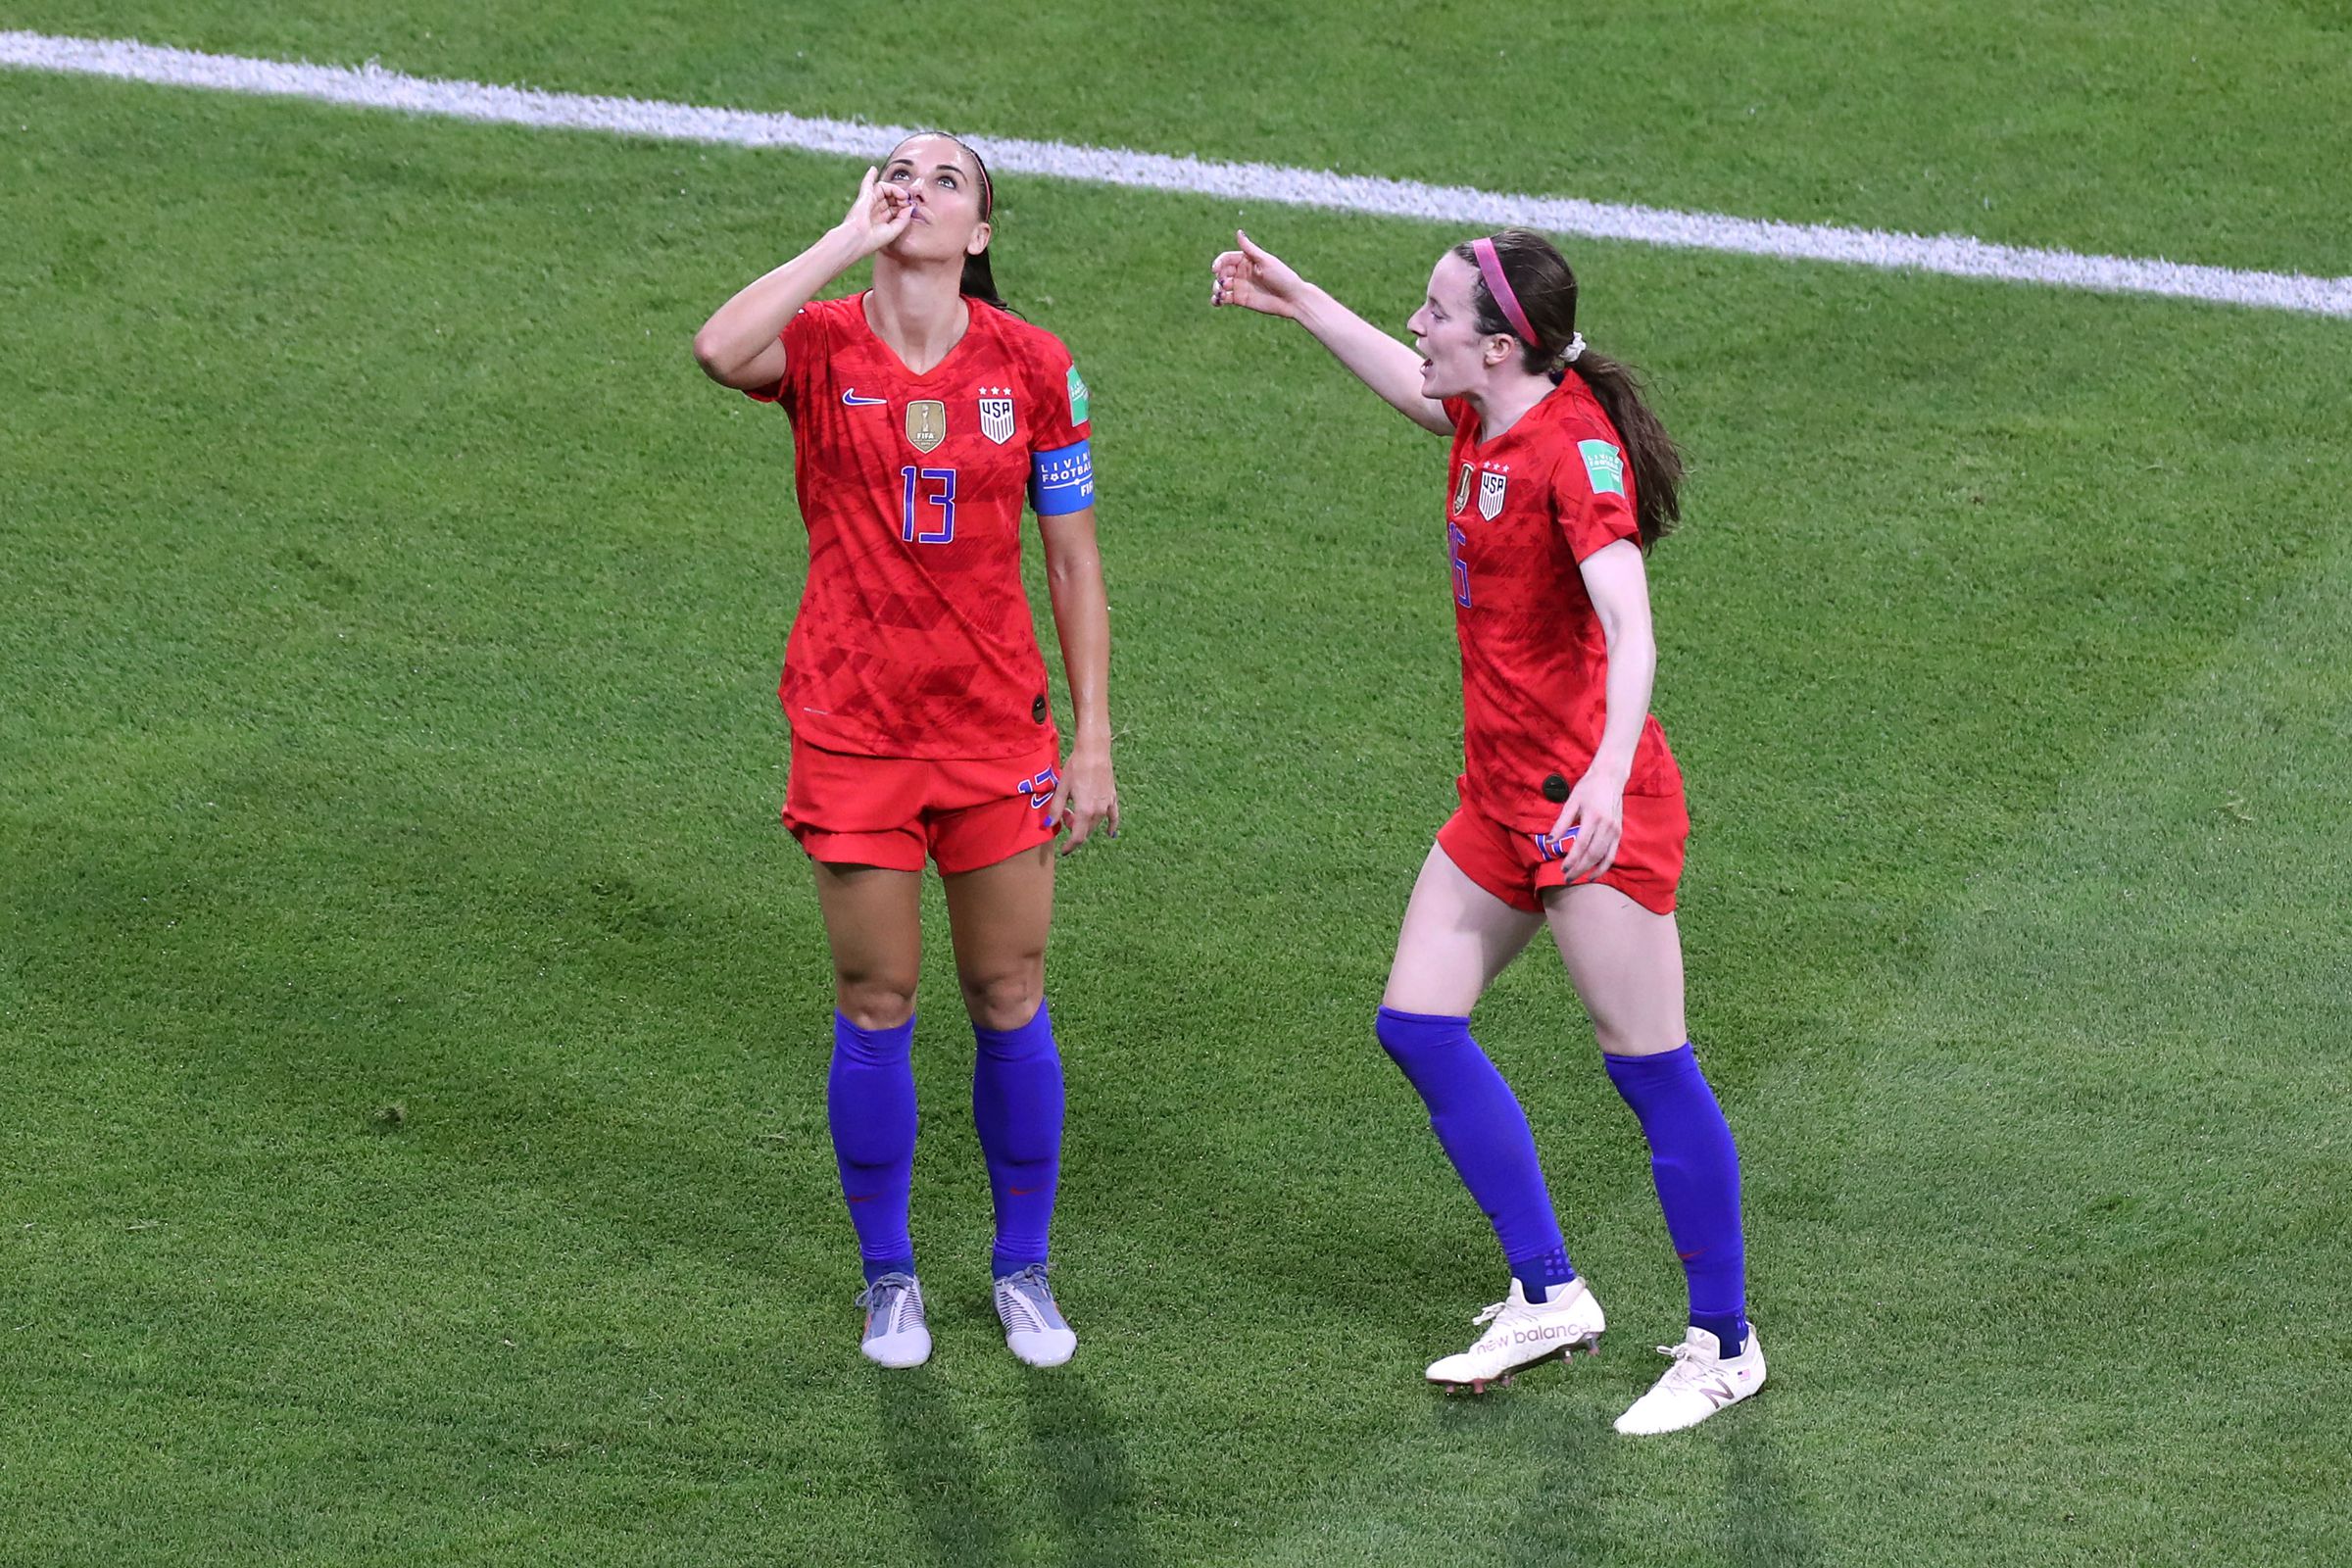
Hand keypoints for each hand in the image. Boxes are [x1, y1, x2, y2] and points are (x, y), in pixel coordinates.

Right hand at [834, 166, 916, 258]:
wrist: (857, 239)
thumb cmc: (874, 239)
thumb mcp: (894, 230)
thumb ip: (904, 218)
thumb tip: (910, 206)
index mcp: (882, 220)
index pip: (896, 207)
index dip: (904, 205)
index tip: (911, 207)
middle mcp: (875, 210)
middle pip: (891, 197)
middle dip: (901, 197)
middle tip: (907, 200)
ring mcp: (869, 202)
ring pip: (885, 189)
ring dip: (895, 189)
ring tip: (902, 195)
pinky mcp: (864, 196)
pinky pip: (867, 182)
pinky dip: (870, 175)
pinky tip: (873, 169)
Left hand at [1046, 740, 1119, 855]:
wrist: (1094, 752)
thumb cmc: (1075, 768)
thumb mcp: (1061, 789)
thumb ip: (1055, 809)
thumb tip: (1048, 824)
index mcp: (1085, 811)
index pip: (1078, 837)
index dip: (1070, 846)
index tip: (1063, 851)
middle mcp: (1098, 811)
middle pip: (1085, 830)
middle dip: (1073, 828)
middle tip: (1064, 814)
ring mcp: (1107, 805)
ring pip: (1095, 824)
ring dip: (1084, 823)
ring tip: (1074, 808)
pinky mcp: (1112, 797)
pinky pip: (1113, 817)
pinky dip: (1111, 826)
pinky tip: (1110, 833)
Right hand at [1209, 230, 1308, 318]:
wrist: (1292, 299)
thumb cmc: (1282, 277)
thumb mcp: (1265, 261)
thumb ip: (1250, 249)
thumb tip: (1238, 231)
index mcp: (1247, 260)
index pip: (1226, 259)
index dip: (1218, 263)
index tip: (1215, 270)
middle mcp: (1241, 272)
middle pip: (1221, 272)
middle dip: (1219, 277)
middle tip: (1224, 284)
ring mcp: (1240, 286)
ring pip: (1220, 285)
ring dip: (1216, 289)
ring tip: (1220, 295)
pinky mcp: (1240, 300)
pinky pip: (1223, 299)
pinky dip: (1217, 300)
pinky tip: (1218, 302)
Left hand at [1552, 765, 1625, 884]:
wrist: (1610, 778)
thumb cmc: (1588, 788)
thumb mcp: (1571, 802)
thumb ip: (1561, 823)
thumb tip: (1550, 841)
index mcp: (1593, 817)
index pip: (1581, 844)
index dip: (1572, 859)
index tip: (1562, 869)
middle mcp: (1606, 826)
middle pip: (1593, 854)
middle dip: (1579, 869)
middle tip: (1567, 878)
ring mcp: (1615, 830)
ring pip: (1603, 857)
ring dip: (1591, 870)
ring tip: (1578, 878)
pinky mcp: (1619, 833)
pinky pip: (1613, 854)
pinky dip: (1604, 866)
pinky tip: (1594, 874)